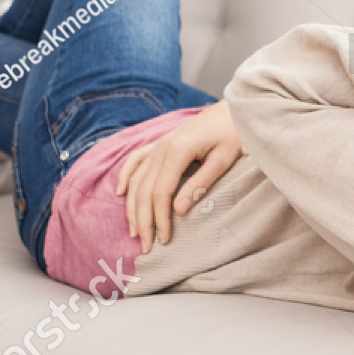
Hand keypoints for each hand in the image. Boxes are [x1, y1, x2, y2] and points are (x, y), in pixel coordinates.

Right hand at [115, 99, 243, 252]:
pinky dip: (125, 176)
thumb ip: (201, 184)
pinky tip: (119, 192)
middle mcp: (162, 147)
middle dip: (143, 220)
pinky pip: (135, 160)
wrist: (234, 108)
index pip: (161, 193)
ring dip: (132, 206)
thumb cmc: (233, 133)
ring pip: (136, 179)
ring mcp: (159, 143)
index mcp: (178, 151)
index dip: (160, 219)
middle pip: (144, 190)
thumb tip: (179, 211)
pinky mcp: (160, 142)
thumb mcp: (223, 159)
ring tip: (134, 230)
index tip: (165, 240)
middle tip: (147, 246)